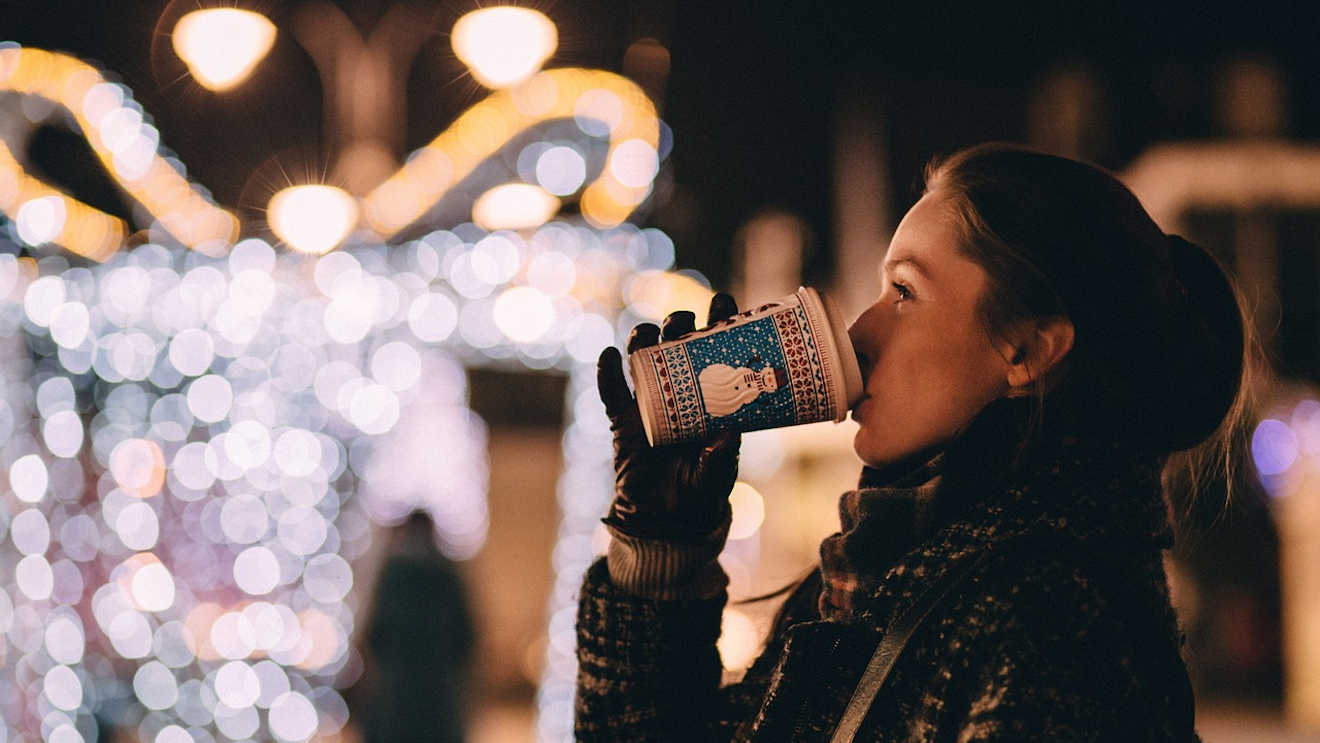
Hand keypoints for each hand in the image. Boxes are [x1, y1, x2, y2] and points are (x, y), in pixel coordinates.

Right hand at [596, 293, 741, 537]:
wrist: (665, 519)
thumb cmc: (700, 491)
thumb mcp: (717, 474)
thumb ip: (721, 456)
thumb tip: (729, 432)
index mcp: (709, 397)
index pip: (715, 352)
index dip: (718, 323)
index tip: (723, 302)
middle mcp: (679, 392)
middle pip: (676, 346)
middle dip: (679, 325)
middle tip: (684, 321)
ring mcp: (648, 404)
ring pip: (643, 360)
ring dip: (643, 340)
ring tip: (647, 333)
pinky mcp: (623, 421)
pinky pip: (611, 393)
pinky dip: (607, 373)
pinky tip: (608, 356)